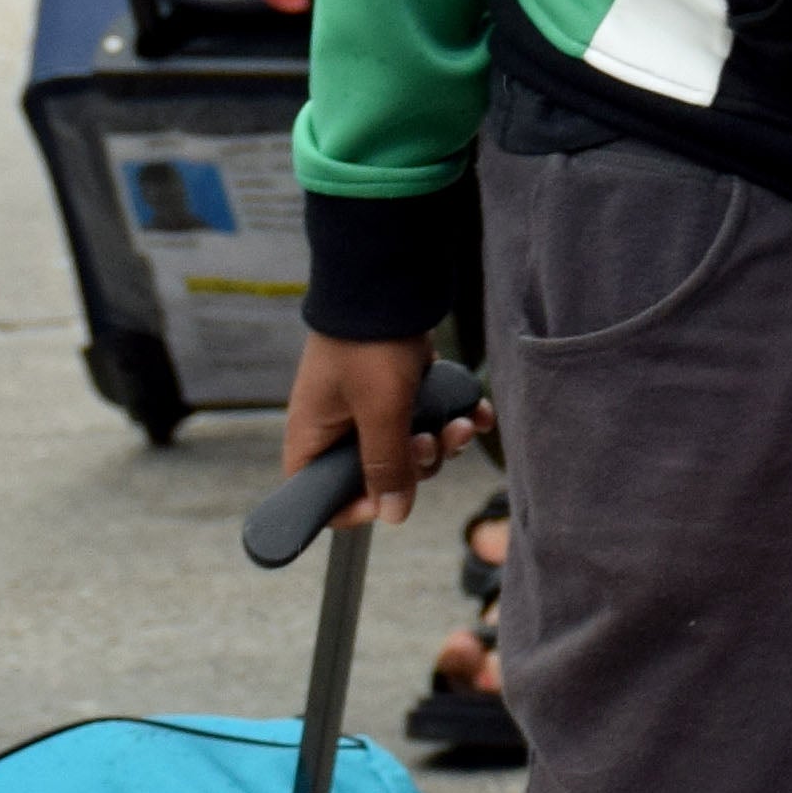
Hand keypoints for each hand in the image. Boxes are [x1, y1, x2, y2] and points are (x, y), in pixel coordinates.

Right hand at [278, 331, 489, 530]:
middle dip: (415, 464)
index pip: (322, 496)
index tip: (389, 499)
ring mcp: (369, 405)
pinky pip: (425, 417)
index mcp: (314, 437)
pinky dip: (451, 417)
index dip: (355, 507)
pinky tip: (477, 412)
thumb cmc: (370, 342)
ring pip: (407, 446)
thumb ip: (386, 466)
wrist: (388, 277)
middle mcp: (338, 426)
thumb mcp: (380, 410)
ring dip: (441, 441)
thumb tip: (393, 515)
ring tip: (461, 424)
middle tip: (433, 442)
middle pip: (376, 474)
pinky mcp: (399, 387)